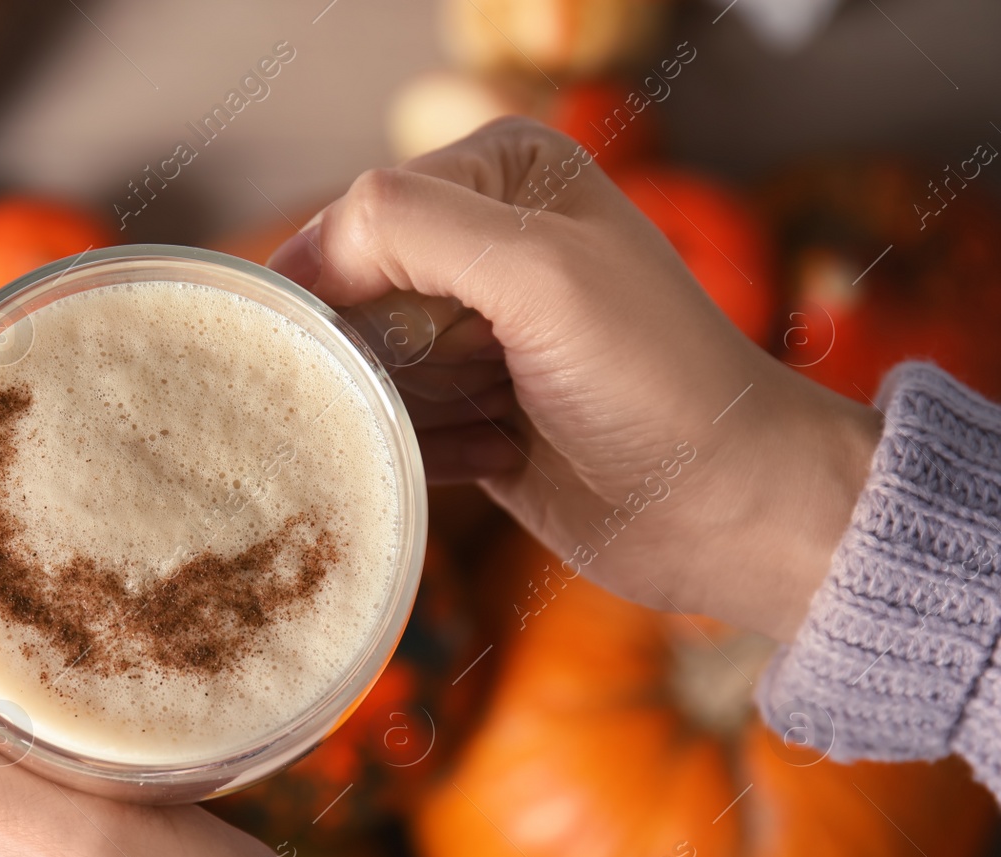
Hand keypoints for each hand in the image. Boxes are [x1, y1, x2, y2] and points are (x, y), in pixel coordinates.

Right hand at [271, 118, 881, 641]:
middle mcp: (484, 241)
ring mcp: (477, 329)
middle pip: (354, 295)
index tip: (355, 347)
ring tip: (498, 419)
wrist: (724, 508)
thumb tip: (305, 255)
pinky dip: (428, 449)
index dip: (340, 282)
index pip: (361, 214)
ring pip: (368, 366)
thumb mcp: (536, 274)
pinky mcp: (471, 407)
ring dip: (413, 409)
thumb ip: (409, 229)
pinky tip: (501, 453)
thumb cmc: (652, 380)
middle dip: (382, 353)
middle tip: (464, 381)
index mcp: (503, 174)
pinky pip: (395, 424)